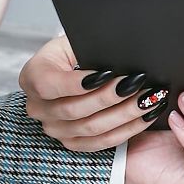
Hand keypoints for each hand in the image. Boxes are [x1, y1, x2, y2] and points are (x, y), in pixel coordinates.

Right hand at [18, 34, 164, 151]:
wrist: (71, 68)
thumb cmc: (76, 50)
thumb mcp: (76, 40)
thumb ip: (91, 47)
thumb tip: (121, 52)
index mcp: (32, 76)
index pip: (49, 84)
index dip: (78, 83)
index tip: (109, 73)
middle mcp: (38, 107)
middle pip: (74, 109)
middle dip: (111, 96)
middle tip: (140, 82)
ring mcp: (54, 128)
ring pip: (91, 128)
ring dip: (125, 114)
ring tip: (151, 97)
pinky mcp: (73, 142)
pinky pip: (102, 142)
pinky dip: (128, 129)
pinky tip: (148, 114)